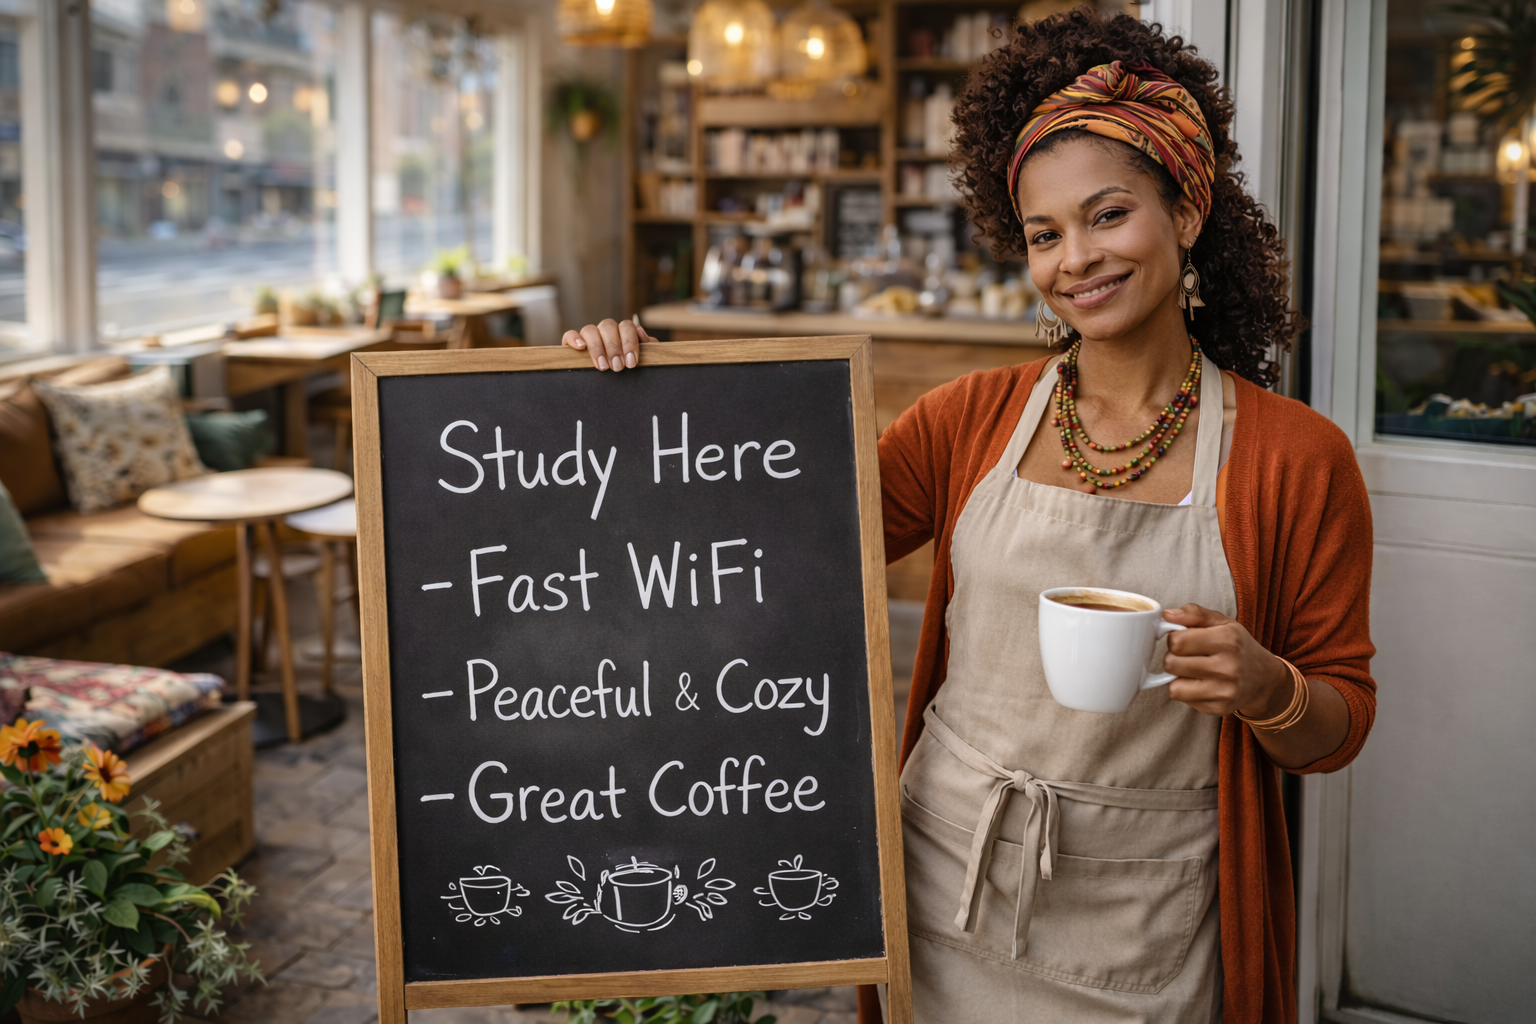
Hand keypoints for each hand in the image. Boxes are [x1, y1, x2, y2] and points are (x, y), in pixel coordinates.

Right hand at [562, 318, 650, 371]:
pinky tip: (581, 348)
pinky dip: (574, 339)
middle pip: (608, 326)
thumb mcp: (642, 360)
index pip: (626, 326)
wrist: (615, 391)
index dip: (630, 342)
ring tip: (603, 366)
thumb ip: (647, 347)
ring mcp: (589, 336)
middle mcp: (605, 331)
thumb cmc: (629, 369)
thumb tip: (640, 330)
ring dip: (597, 347)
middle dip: (614, 347)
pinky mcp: (572, 344)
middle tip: (618, 367)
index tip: (632, 362)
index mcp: (623, 332)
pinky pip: (570, 334)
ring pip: (590, 329)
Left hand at [1161, 603, 1291, 717]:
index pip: (1176, 641)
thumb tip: (1166, 615)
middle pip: (1171, 664)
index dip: (1174, 639)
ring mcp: (1224, 691)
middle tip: (1188, 656)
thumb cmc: (1237, 646)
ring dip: (1177, 678)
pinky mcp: (1219, 708)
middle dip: (1173, 658)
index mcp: (1227, 640)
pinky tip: (1201, 684)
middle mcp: (1227, 667)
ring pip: (1173, 687)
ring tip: (1193, 670)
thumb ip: (1193, 613)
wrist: (1264, 679)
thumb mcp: (1221, 622)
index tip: (1184, 639)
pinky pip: (1183, 700)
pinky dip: (1186, 691)